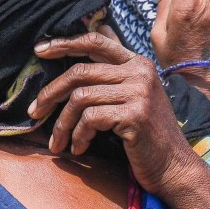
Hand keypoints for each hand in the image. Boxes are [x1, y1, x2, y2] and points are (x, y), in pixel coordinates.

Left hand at [28, 28, 206, 198]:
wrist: (174, 167)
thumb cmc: (146, 136)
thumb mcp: (132, 98)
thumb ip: (110, 77)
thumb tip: (74, 58)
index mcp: (137, 62)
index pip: (95, 41)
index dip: (64, 44)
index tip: (39, 52)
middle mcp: (140, 71)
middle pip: (80, 72)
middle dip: (51, 93)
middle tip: (35, 111)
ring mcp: (139, 91)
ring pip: (80, 98)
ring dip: (62, 123)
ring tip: (58, 142)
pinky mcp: (135, 114)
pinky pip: (90, 119)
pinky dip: (78, 136)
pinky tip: (78, 148)